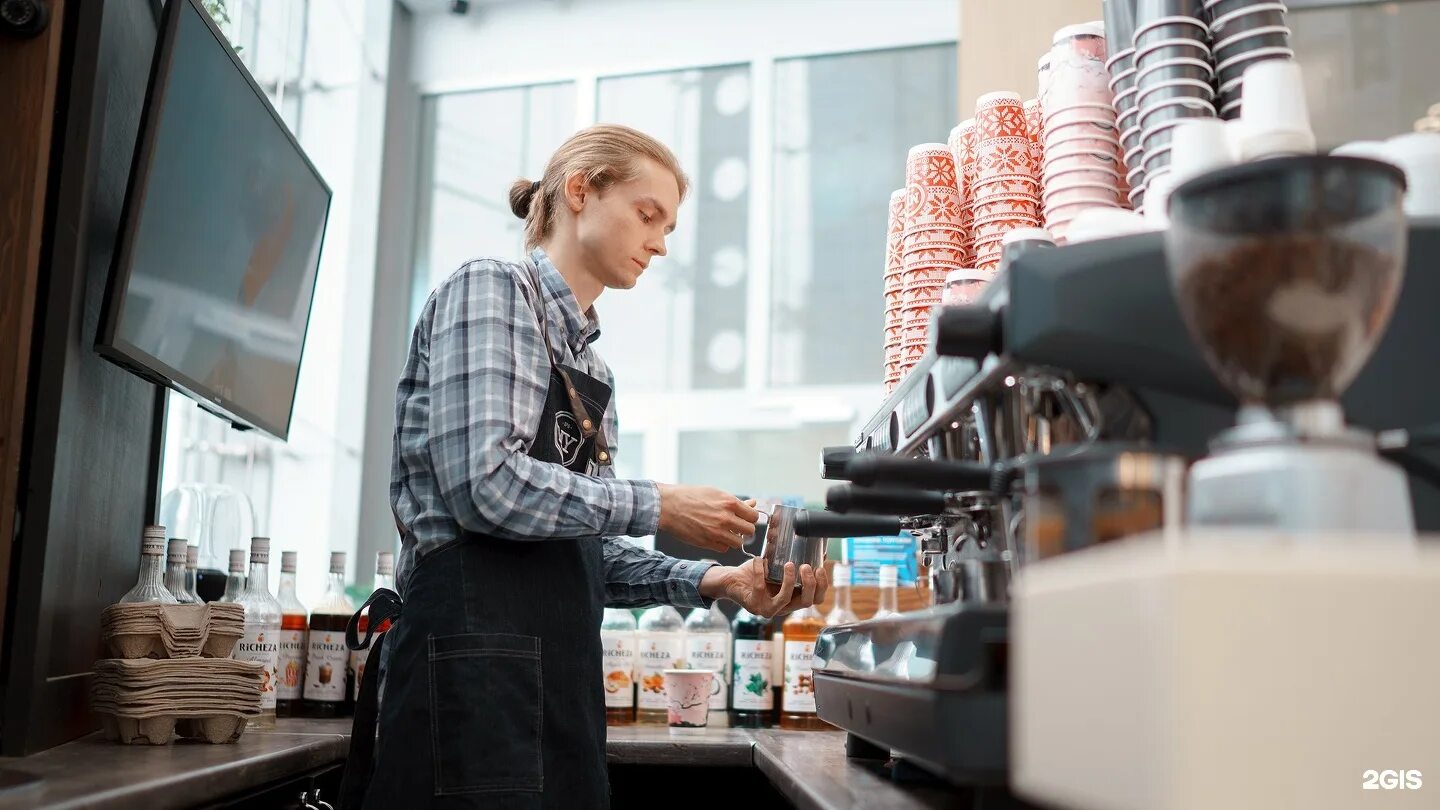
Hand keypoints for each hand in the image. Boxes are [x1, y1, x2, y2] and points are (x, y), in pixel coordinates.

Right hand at [656, 484, 759, 554]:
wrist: (668, 506)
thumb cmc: (690, 496)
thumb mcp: (715, 493)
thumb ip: (735, 502)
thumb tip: (752, 504)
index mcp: (730, 503)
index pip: (753, 516)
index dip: (750, 517)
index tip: (745, 517)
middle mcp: (726, 518)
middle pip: (750, 531)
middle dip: (745, 529)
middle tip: (736, 525)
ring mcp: (717, 532)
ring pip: (738, 543)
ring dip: (734, 538)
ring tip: (725, 531)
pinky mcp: (707, 543)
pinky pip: (724, 548)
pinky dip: (722, 544)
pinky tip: (715, 536)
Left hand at [700, 557, 829, 618]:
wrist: (732, 580)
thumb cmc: (757, 573)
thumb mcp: (778, 567)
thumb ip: (795, 561)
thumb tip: (815, 548)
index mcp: (793, 598)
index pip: (816, 599)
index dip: (822, 585)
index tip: (820, 568)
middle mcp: (783, 607)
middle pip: (806, 602)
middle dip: (810, 584)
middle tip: (806, 566)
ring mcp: (768, 609)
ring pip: (785, 599)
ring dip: (789, 580)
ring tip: (789, 564)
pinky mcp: (753, 605)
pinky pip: (760, 588)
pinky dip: (760, 571)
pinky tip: (759, 559)